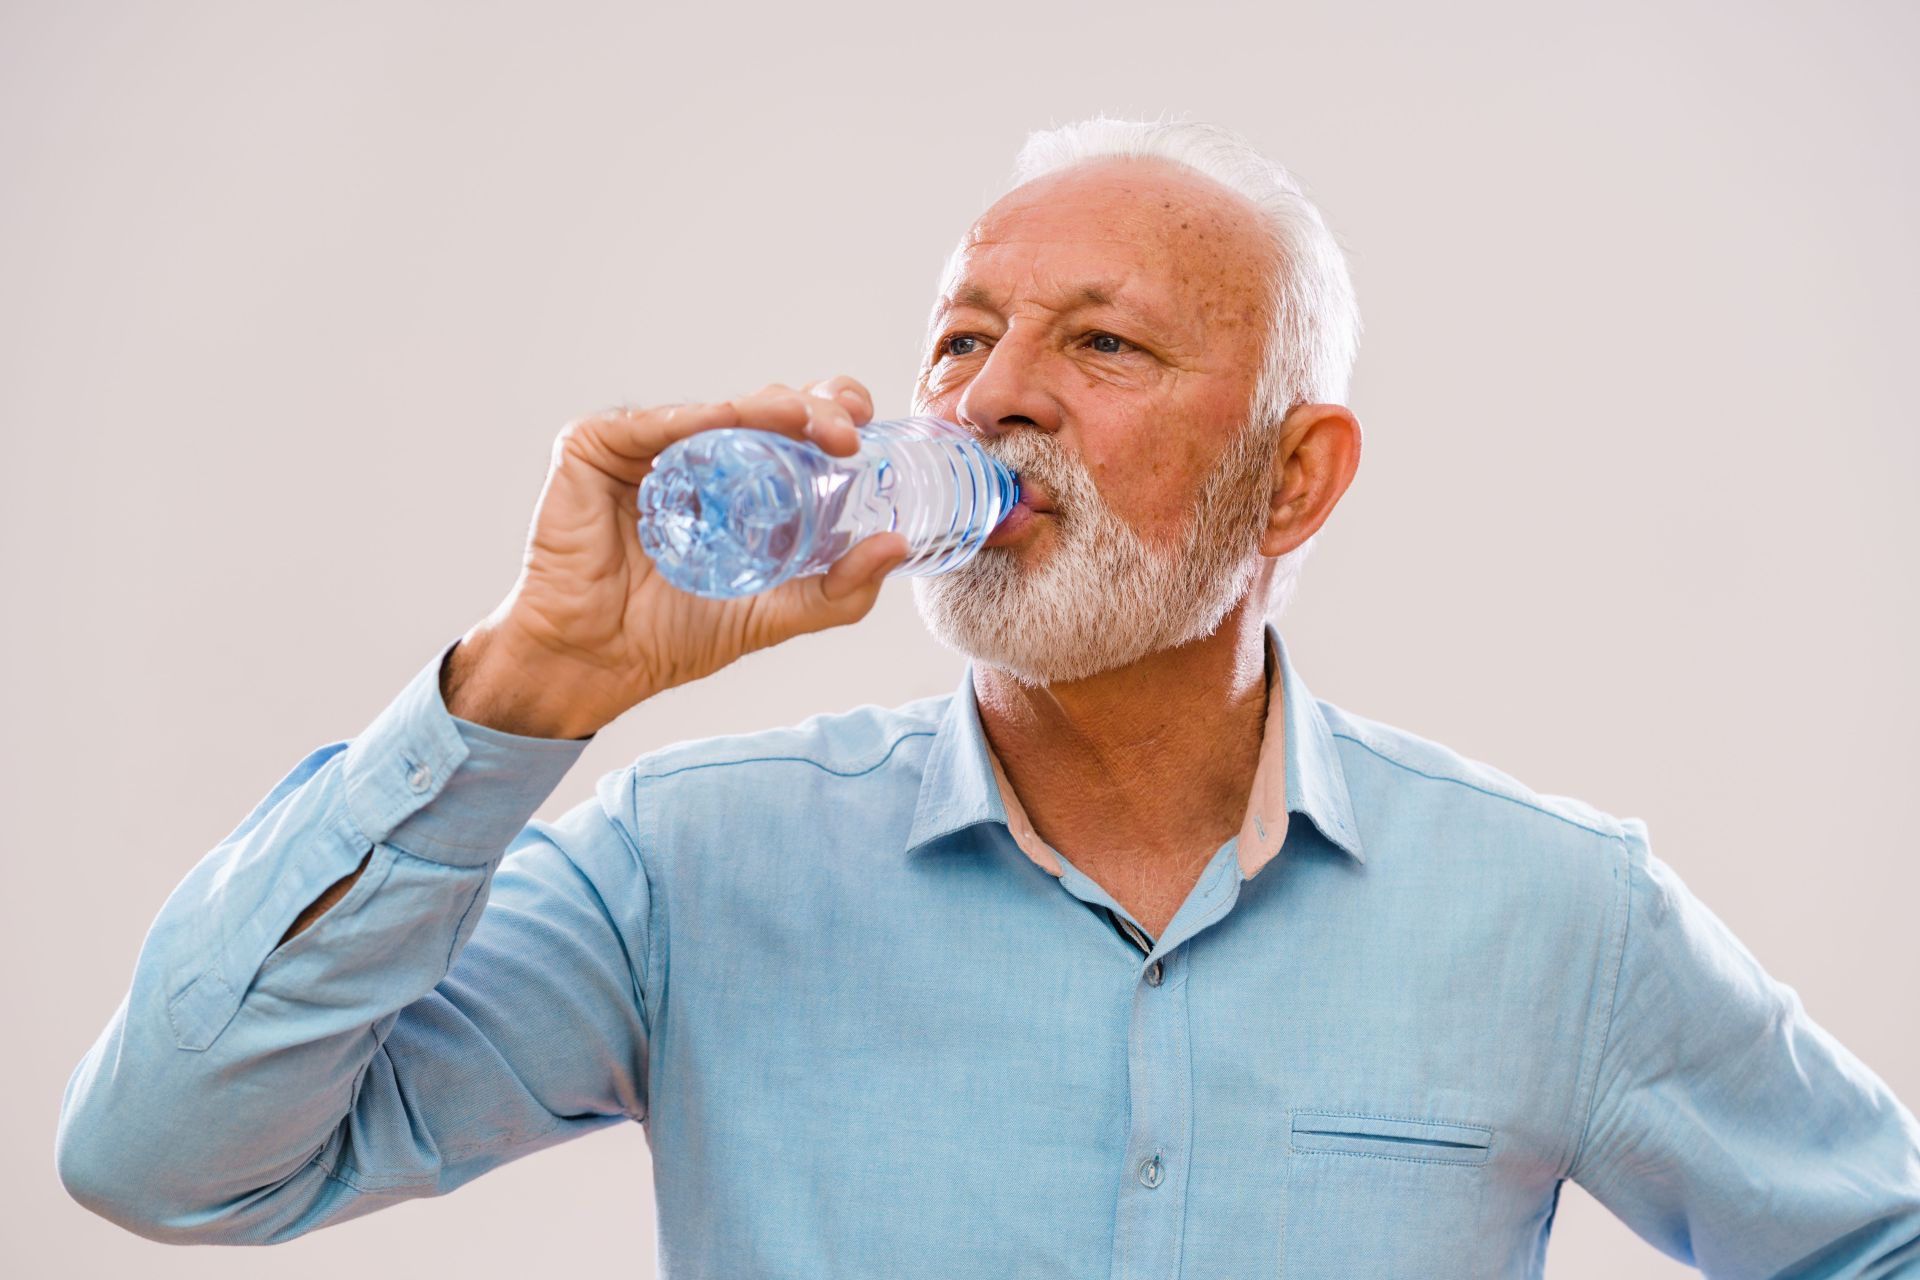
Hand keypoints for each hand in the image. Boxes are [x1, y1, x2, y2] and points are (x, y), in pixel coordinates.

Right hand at [443, 377, 910, 738]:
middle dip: (814, 408)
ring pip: (718, 409)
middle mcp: (695, 455)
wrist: (595, 664)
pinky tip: (729, 420)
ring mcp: (645, 447)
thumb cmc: (671, 636)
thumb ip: (837, 591)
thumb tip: (897, 547)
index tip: (865, 434)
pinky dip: (692, 419)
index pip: (793, 432)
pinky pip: (651, 423)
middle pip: (765, 410)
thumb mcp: (774, 614)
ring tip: (808, 422)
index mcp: (735, 482)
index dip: (831, 418)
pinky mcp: (594, 447)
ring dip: (769, 408)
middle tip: (846, 434)